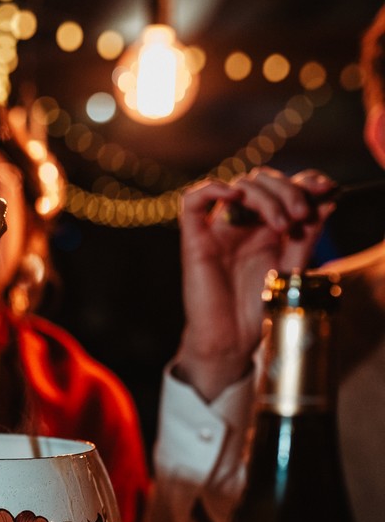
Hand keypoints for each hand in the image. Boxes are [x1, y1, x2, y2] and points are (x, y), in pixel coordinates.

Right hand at [175, 167, 335, 400]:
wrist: (233, 339)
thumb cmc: (259, 308)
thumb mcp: (293, 267)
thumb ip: (308, 236)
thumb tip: (329, 200)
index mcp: (266, 227)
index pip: (283, 188)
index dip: (303, 182)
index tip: (325, 189)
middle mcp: (243, 224)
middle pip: (262, 182)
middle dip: (287, 191)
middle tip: (301, 215)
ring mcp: (218, 230)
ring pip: (238, 187)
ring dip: (265, 196)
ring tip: (282, 222)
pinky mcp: (195, 240)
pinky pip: (192, 202)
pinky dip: (211, 188)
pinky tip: (234, 195)